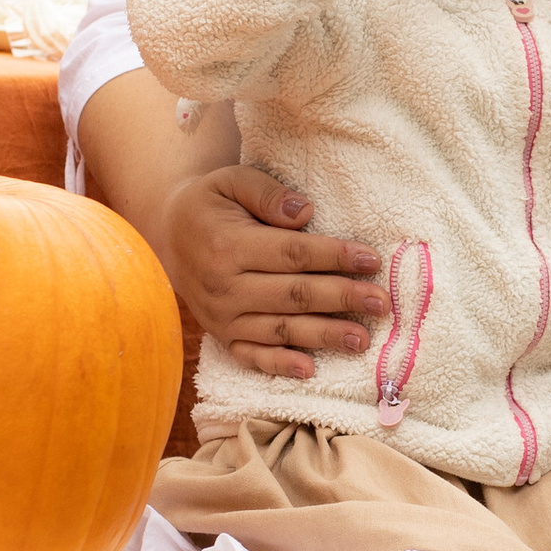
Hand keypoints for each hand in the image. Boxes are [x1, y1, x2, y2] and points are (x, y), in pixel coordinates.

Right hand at [163, 163, 385, 377]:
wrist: (169, 233)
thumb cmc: (211, 203)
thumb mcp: (232, 181)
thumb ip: (268, 193)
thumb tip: (305, 212)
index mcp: (228, 246)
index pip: (292, 254)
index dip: (335, 257)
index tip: (371, 260)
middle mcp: (224, 287)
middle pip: (293, 295)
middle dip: (341, 298)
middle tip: (381, 302)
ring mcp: (222, 317)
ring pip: (280, 329)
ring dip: (323, 335)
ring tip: (361, 339)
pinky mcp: (222, 336)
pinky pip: (252, 356)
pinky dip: (279, 365)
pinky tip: (309, 369)